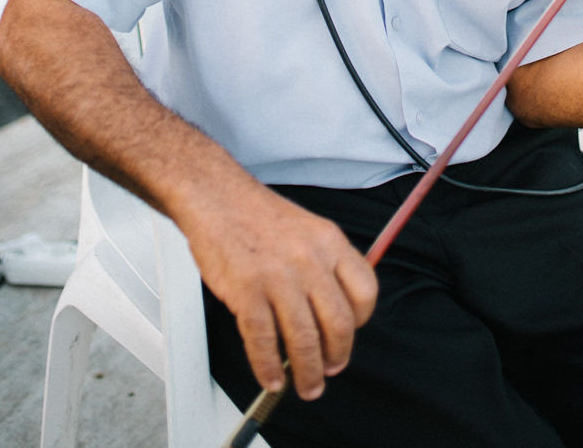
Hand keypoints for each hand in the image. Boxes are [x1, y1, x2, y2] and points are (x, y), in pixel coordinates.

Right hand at [176, 175, 377, 400]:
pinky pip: (264, 341)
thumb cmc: (258, 215)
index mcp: (329, 241)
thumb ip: (325, 263)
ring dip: (308, 373)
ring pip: (304, 340)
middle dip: (337, 357)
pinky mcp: (247, 290)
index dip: (360, 322)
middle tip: (330, 370)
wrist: (216, 196)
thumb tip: (333, 309)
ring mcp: (278, 276)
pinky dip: (268, 368)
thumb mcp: (307, 228)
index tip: (349, 335)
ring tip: (306, 386)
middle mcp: (309, 259)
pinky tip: (271, 377)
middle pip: (339, 323)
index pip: (365, 291)